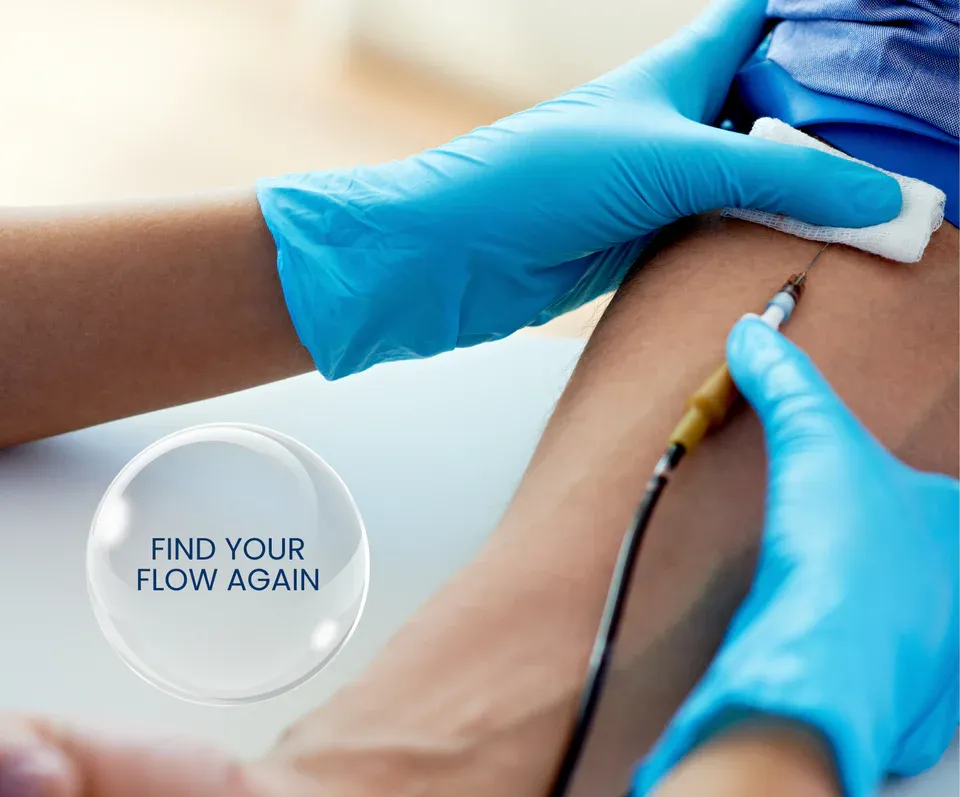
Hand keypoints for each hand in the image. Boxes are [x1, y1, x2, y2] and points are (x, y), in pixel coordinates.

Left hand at [256, 0, 900, 379]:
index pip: (761, 18)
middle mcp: (674, 122)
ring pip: (751, 177)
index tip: (878, 41)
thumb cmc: (536, 180)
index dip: (817, 20)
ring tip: (872, 210)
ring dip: (800, 194)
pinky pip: (721, 235)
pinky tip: (800, 257)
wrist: (455, 257)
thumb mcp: (669, 160)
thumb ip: (776, 174)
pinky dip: (759, 244)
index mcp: (678, 72)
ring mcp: (662, 185)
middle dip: (829, 124)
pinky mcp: (647, 242)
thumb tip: (878, 197)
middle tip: (900, 152)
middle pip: (770, 106)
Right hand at [635, 316, 958, 796]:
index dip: (876, 487)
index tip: (839, 493)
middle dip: (879, 551)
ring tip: (818, 590)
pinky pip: (881, 671)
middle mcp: (959, 594)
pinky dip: (849, 657)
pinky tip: (812, 642)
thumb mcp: (814, 443)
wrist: (818, 673)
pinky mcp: (895, 704)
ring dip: (869, 607)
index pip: (932, 497)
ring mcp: (934, 657)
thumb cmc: (845, 560)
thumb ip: (787, 385)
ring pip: (907, 619)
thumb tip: (753, 333)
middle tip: (827, 539)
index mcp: (956, 528)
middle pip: (920, 560)